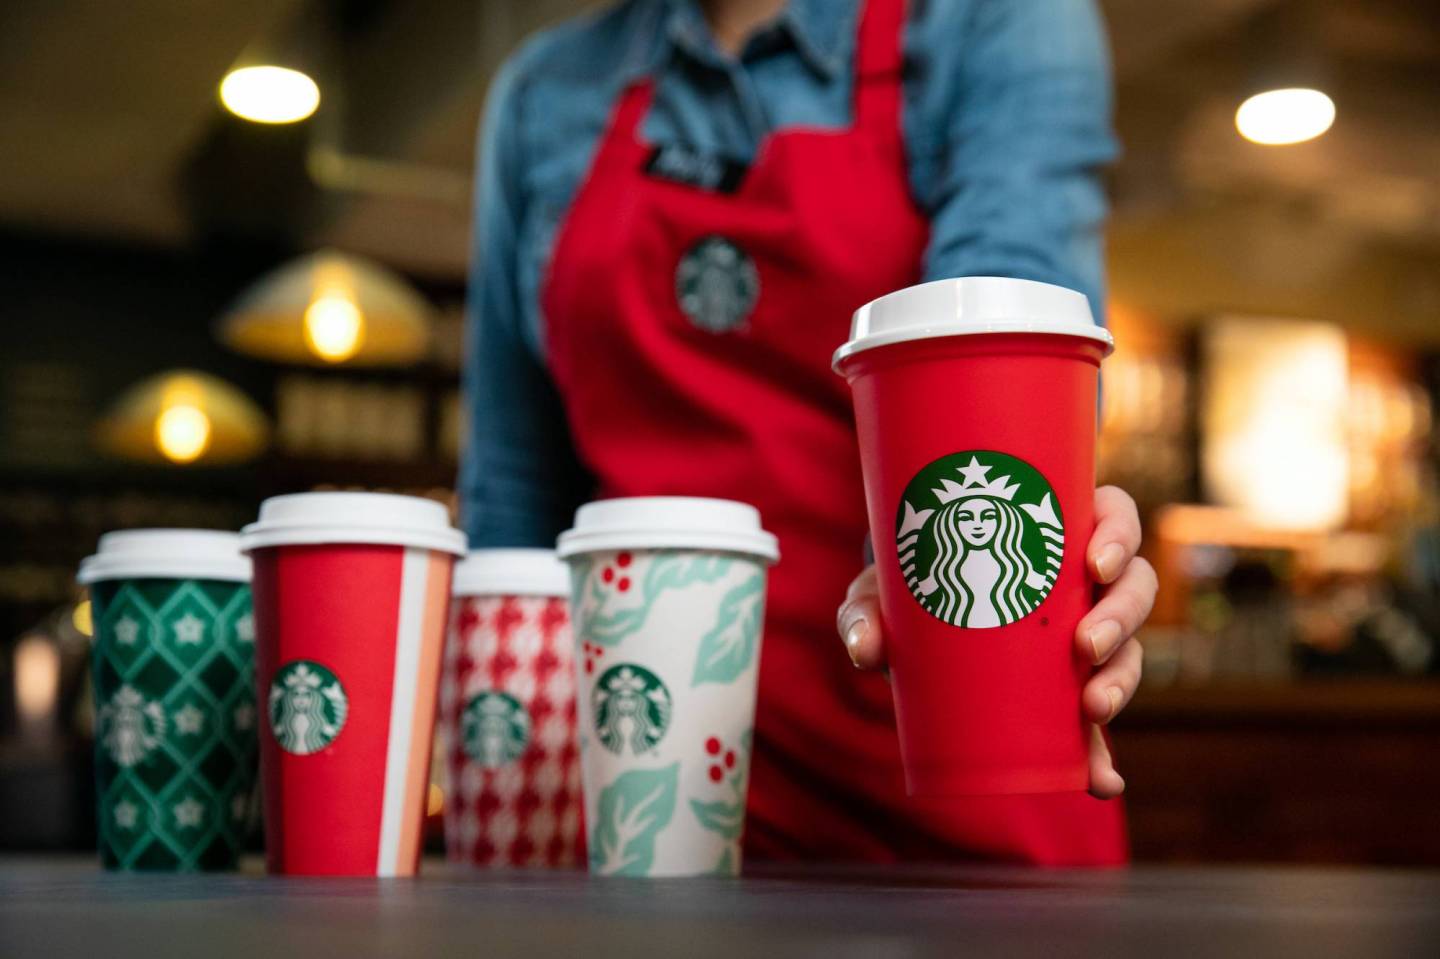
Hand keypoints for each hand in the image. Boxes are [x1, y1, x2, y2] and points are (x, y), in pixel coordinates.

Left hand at [835, 485, 1155, 799]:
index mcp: (1055, 533)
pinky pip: (1099, 721)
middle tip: (1086, 644)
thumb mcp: (882, 590)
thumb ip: (865, 612)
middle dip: (1122, 617)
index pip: (1115, 518)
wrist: (906, 624)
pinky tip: (1101, 781)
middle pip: (1135, 587)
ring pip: (1130, 650)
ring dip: (1122, 679)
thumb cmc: (908, 584)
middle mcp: (1083, 583)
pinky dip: (1101, 754)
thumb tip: (866, 650)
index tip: (1094, 562)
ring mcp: (1085, 636)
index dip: (1119, 535)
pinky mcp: (1072, 689)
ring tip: (1093, 706)